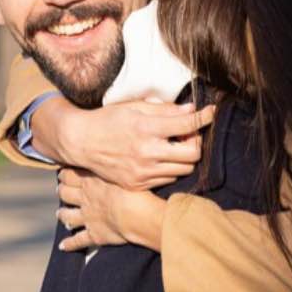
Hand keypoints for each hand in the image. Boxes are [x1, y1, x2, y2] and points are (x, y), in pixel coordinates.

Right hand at [33, 98, 213, 189]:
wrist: (81, 142)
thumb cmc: (109, 119)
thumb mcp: (135, 107)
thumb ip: (165, 110)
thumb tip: (192, 110)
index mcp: (145, 129)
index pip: (187, 125)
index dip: (204, 117)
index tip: (210, 111)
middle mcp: (146, 153)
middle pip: (193, 154)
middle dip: (196, 141)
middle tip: (187, 133)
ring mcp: (142, 172)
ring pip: (183, 169)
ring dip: (184, 156)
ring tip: (172, 144)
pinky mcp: (137, 185)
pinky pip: (167, 179)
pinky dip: (170, 167)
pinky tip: (160, 156)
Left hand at [56, 167, 165, 251]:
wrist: (137, 215)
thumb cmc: (137, 189)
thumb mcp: (126, 168)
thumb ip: (118, 161)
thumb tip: (120, 145)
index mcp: (92, 180)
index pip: (71, 174)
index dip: (65, 173)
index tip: (63, 171)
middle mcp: (86, 198)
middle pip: (66, 193)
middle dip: (62, 190)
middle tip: (59, 188)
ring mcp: (88, 217)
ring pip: (68, 216)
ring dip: (62, 214)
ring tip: (59, 213)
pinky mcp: (95, 235)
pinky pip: (78, 241)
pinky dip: (70, 244)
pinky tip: (63, 246)